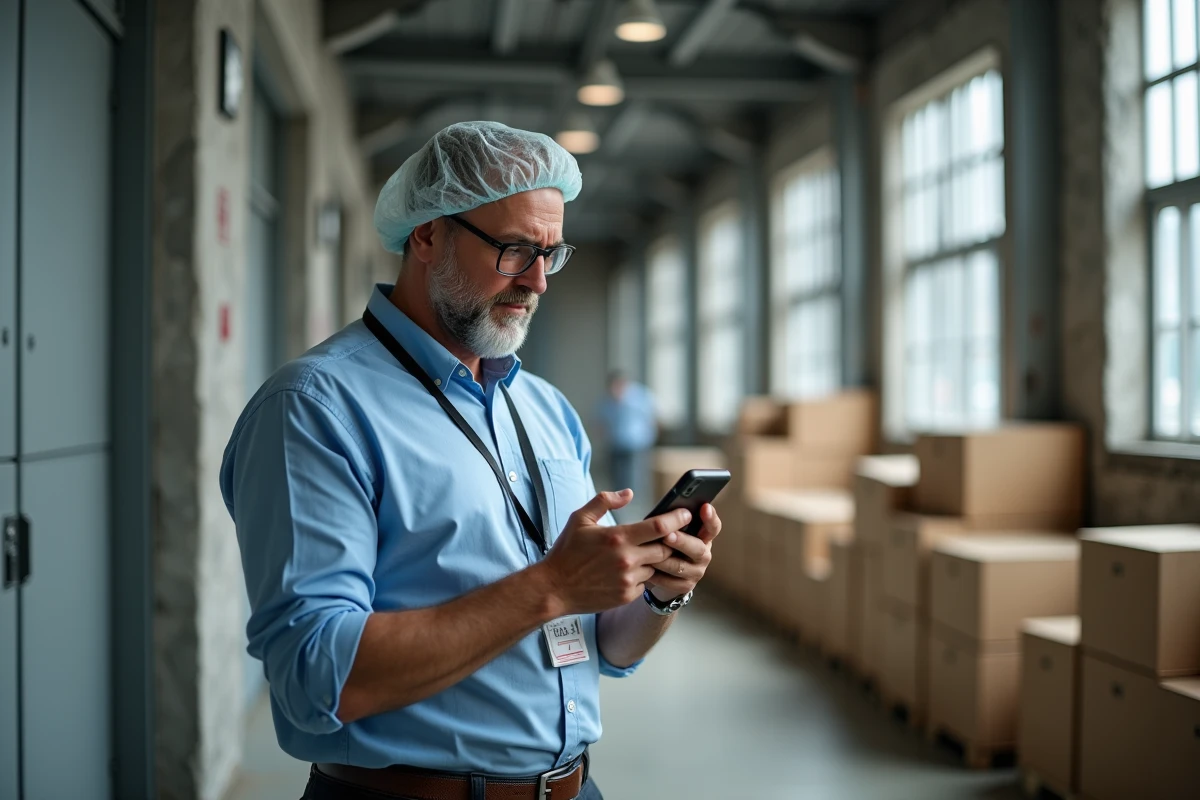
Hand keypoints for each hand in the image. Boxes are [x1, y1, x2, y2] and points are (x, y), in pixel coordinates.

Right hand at [538, 490, 691, 615]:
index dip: (677, 518)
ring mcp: (628, 580)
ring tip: (648, 552)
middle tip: (673, 534)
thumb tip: (629, 493)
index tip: (686, 513)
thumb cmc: (566, 551)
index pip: (659, 526)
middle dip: (672, 540)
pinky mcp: (627, 595)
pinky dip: (644, 576)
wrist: (553, 589)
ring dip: (656, 559)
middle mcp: (627, 560)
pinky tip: (632, 570)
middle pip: (666, 548)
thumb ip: (605, 501)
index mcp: (618, 537)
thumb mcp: (580, 519)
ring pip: (657, 567)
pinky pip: (646, 583)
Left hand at [646, 503, 721, 601]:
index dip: (710, 518)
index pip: (713, 527)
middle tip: (667, 536)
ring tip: (648, 553)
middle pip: (697, 548)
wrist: (667, 572)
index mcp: (704, 537)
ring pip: (680, 566)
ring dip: (663, 559)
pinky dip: (656, 575)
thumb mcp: (674, 531)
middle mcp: (704, 554)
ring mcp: (697, 572)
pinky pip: (670, 581)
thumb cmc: (668, 544)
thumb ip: (674, 523)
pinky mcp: (686, 586)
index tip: (705, 507)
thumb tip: (664, 512)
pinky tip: (645, 568)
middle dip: (681, 542)